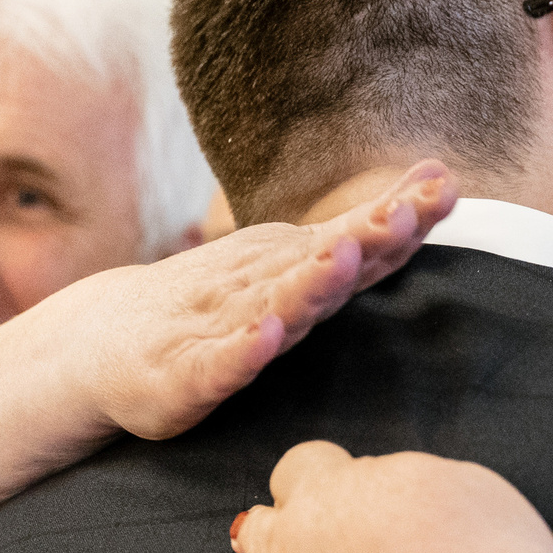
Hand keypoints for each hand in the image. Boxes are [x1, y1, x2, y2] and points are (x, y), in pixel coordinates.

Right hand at [77, 161, 453, 440]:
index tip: (445, 190)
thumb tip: (440, 178)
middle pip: (320, 264)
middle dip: (364, 239)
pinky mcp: (189, 374)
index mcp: (293, 267)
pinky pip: (221, 363)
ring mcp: (223, 327)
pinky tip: (267, 336)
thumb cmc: (218, 304)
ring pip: (274, 306)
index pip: (356, 242)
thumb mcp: (296, 262)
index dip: (400, 221)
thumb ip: (367, 231)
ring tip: (343, 258)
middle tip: (403, 214)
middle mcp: (262, 288)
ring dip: (309, 283)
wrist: (107, 339)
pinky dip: (244, 351)